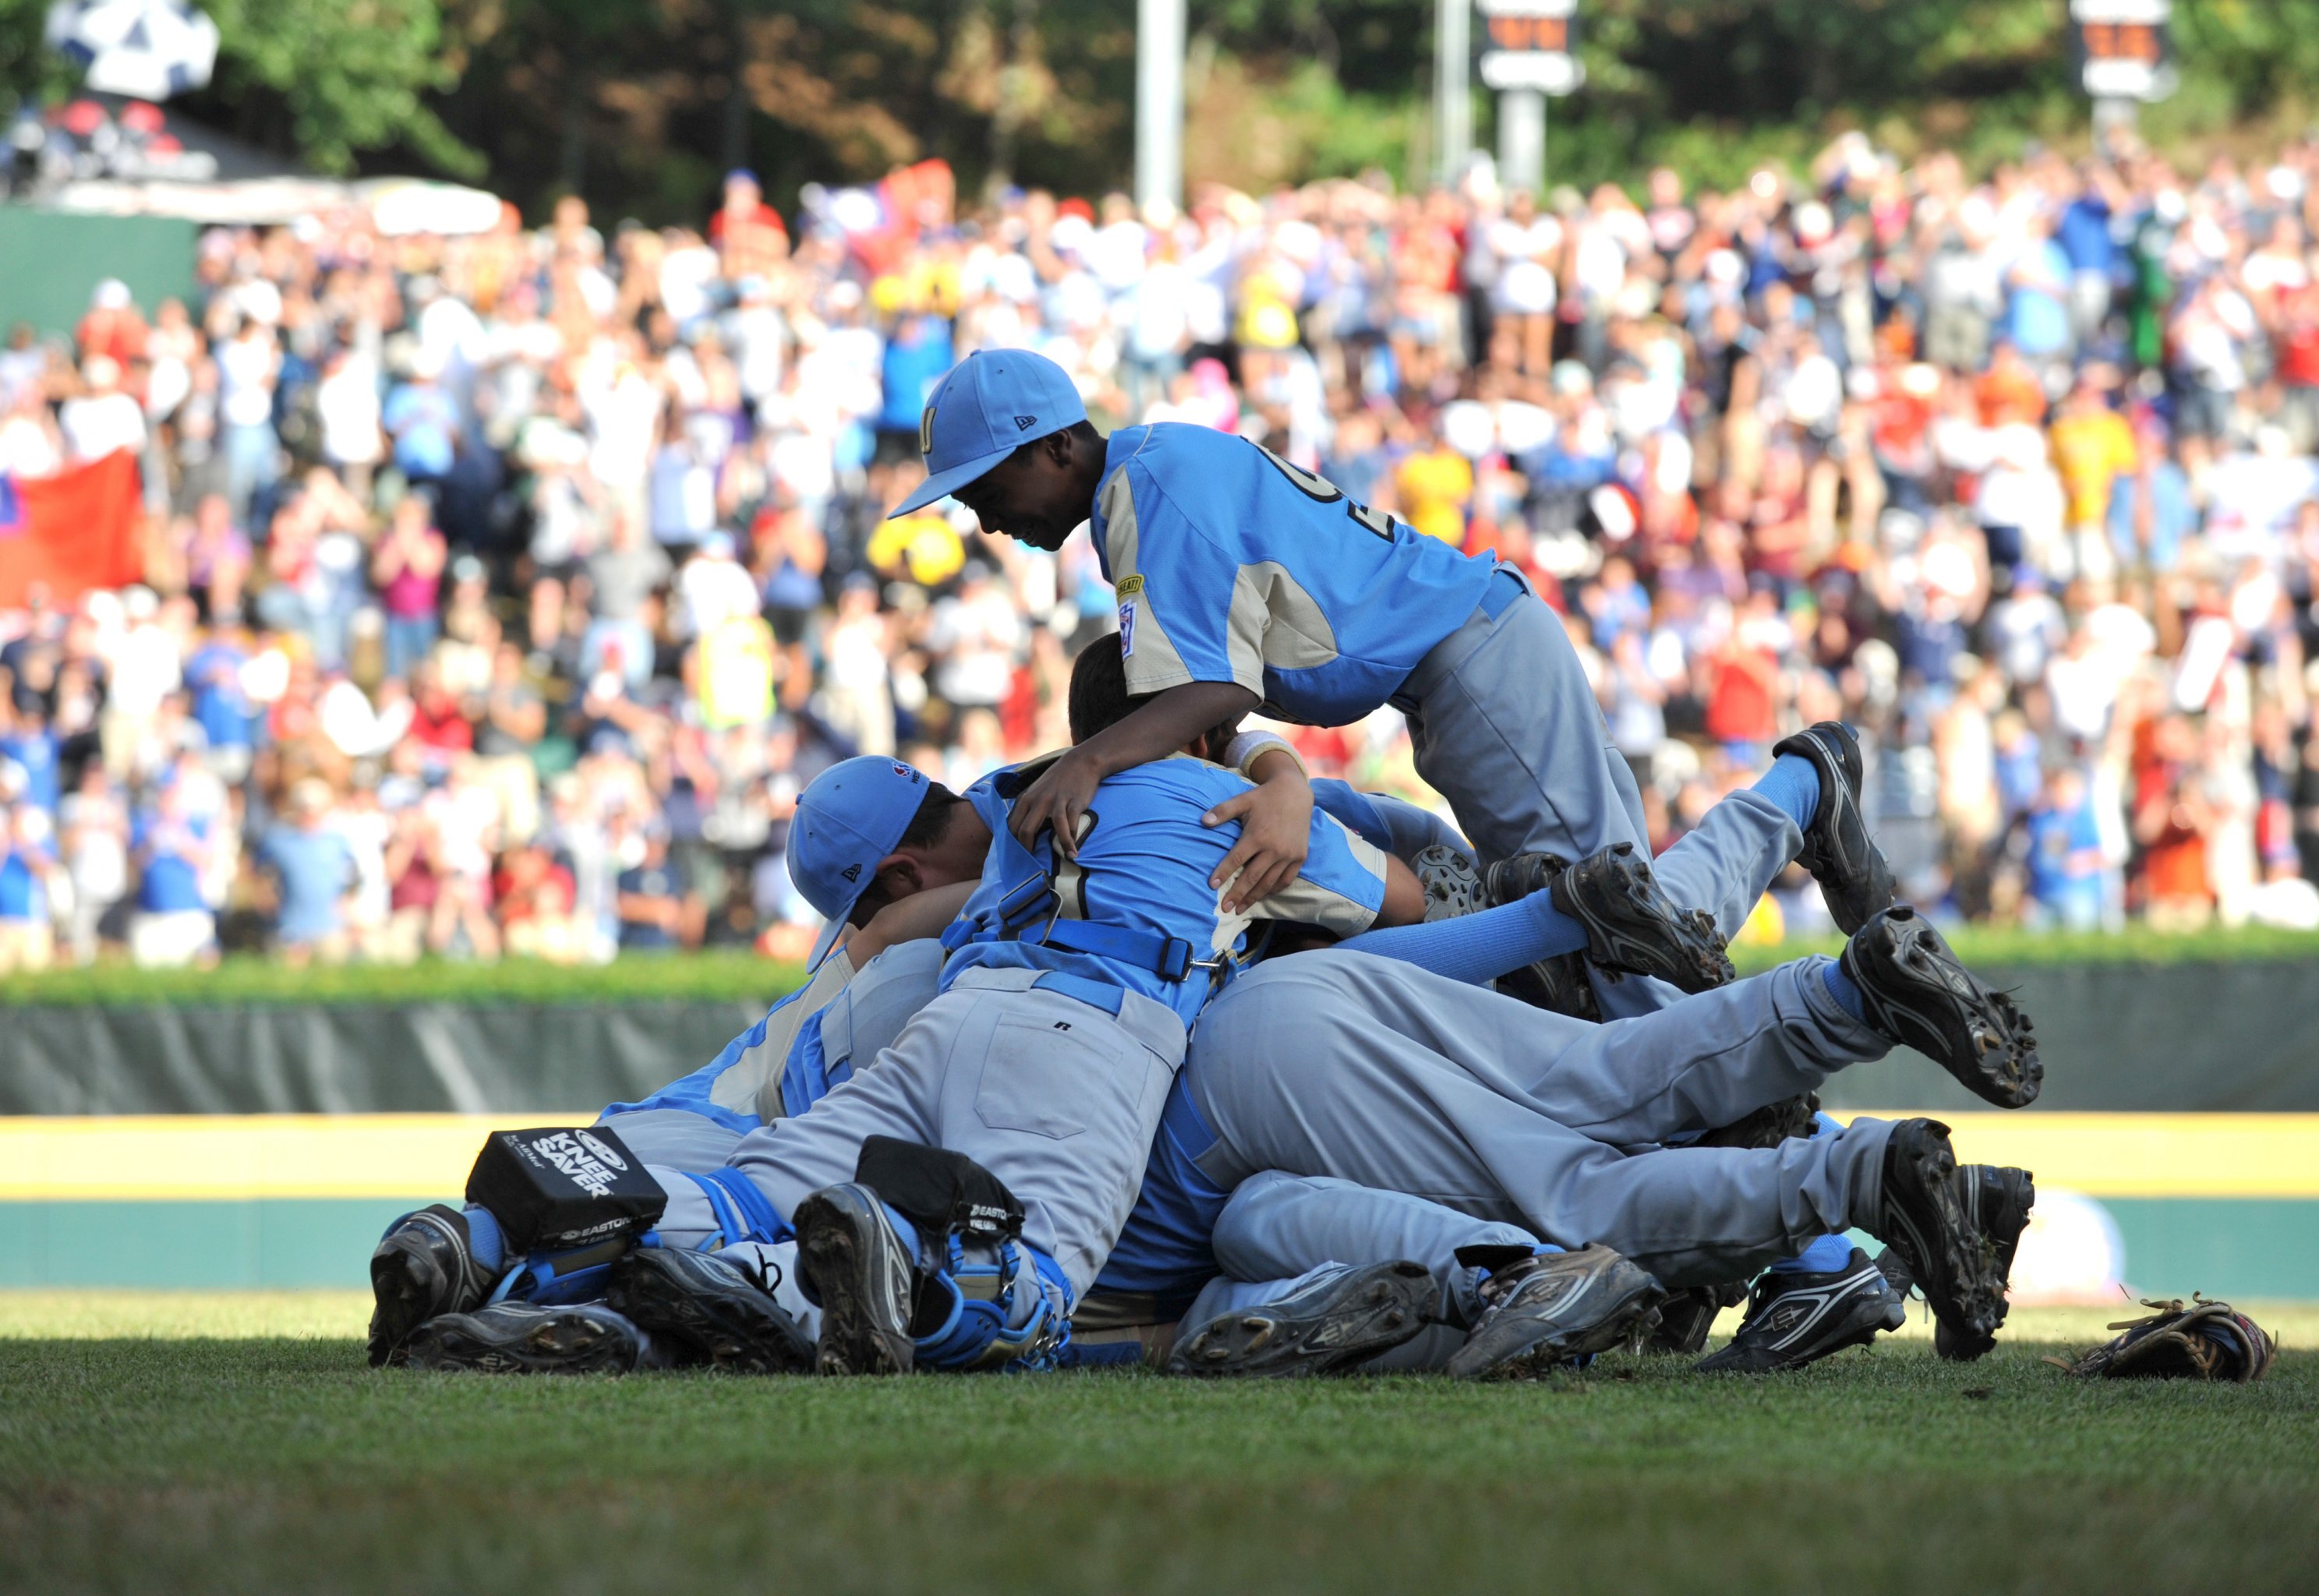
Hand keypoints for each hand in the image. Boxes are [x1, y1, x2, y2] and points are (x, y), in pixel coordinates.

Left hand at [1008, 747, 1102, 857]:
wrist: (1080, 762)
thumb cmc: (1057, 780)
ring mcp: (1057, 800)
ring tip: (1068, 857)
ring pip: (1055, 827)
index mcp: (1026, 799)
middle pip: (1026, 830)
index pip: (1012, 826)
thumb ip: (1027, 807)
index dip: (1013, 844)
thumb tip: (1019, 831)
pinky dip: (1073, 838)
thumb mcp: (1035, 790)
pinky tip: (1075, 849)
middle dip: (1028, 849)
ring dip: (1061, 845)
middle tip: (1034, 863)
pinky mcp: (1075, 801)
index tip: (1019, 856)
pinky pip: (1072, 823)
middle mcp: (1039, 800)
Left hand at [1203, 778, 1312, 913]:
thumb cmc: (1265, 797)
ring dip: (1254, 897)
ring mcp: (1288, 855)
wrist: (1296, 792)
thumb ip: (1222, 811)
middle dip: (1237, 895)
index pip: (1236, 860)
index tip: (1212, 886)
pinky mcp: (1300, 857)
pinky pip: (1286, 879)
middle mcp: (1274, 848)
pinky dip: (1274, 890)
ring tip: (1240, 909)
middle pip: (1251, 877)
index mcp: (1257, 835)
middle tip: (1225, 909)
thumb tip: (1202, 821)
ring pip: (1269, 883)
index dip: (1223, 873)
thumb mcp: (1242, 800)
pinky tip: (1263, 896)